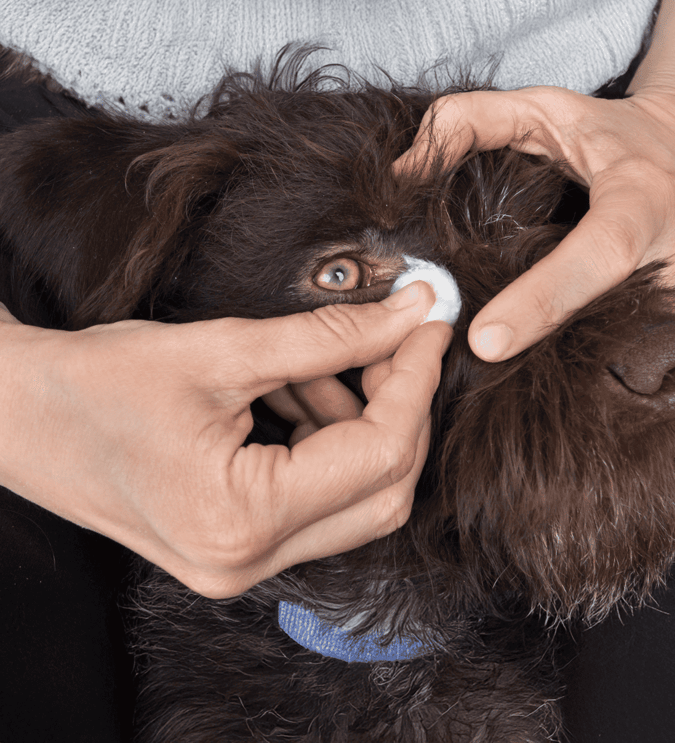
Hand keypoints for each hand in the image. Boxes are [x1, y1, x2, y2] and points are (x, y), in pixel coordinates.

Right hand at [0, 282, 450, 597]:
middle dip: (399, 408)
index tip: (430, 326)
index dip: (416, 382)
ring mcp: (243, 563)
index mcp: (243, 519)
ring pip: (357, 498)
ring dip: (360, 423)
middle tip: (395, 342)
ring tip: (326, 363)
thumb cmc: (97, 382)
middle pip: (382, 489)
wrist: (20, 416)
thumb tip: (410, 314)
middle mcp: (249, 562)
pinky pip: (318, 499)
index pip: (380, 454)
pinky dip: (327, 442)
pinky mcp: (237, 546)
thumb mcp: (222, 349)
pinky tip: (301, 391)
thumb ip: (330, 335)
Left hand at [394, 83, 674, 360]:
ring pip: (633, 340)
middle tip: (500, 339)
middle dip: (550, 336)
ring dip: (584, 343)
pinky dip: (620, 341)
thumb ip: (467, 125)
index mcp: (649, 193)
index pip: (598, 255)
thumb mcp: (544, 110)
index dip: (543, 300)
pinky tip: (602, 321)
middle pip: (608, 315)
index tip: (487, 340)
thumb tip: (402, 175)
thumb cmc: (617, 133)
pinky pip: (661, 344)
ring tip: (554, 325)